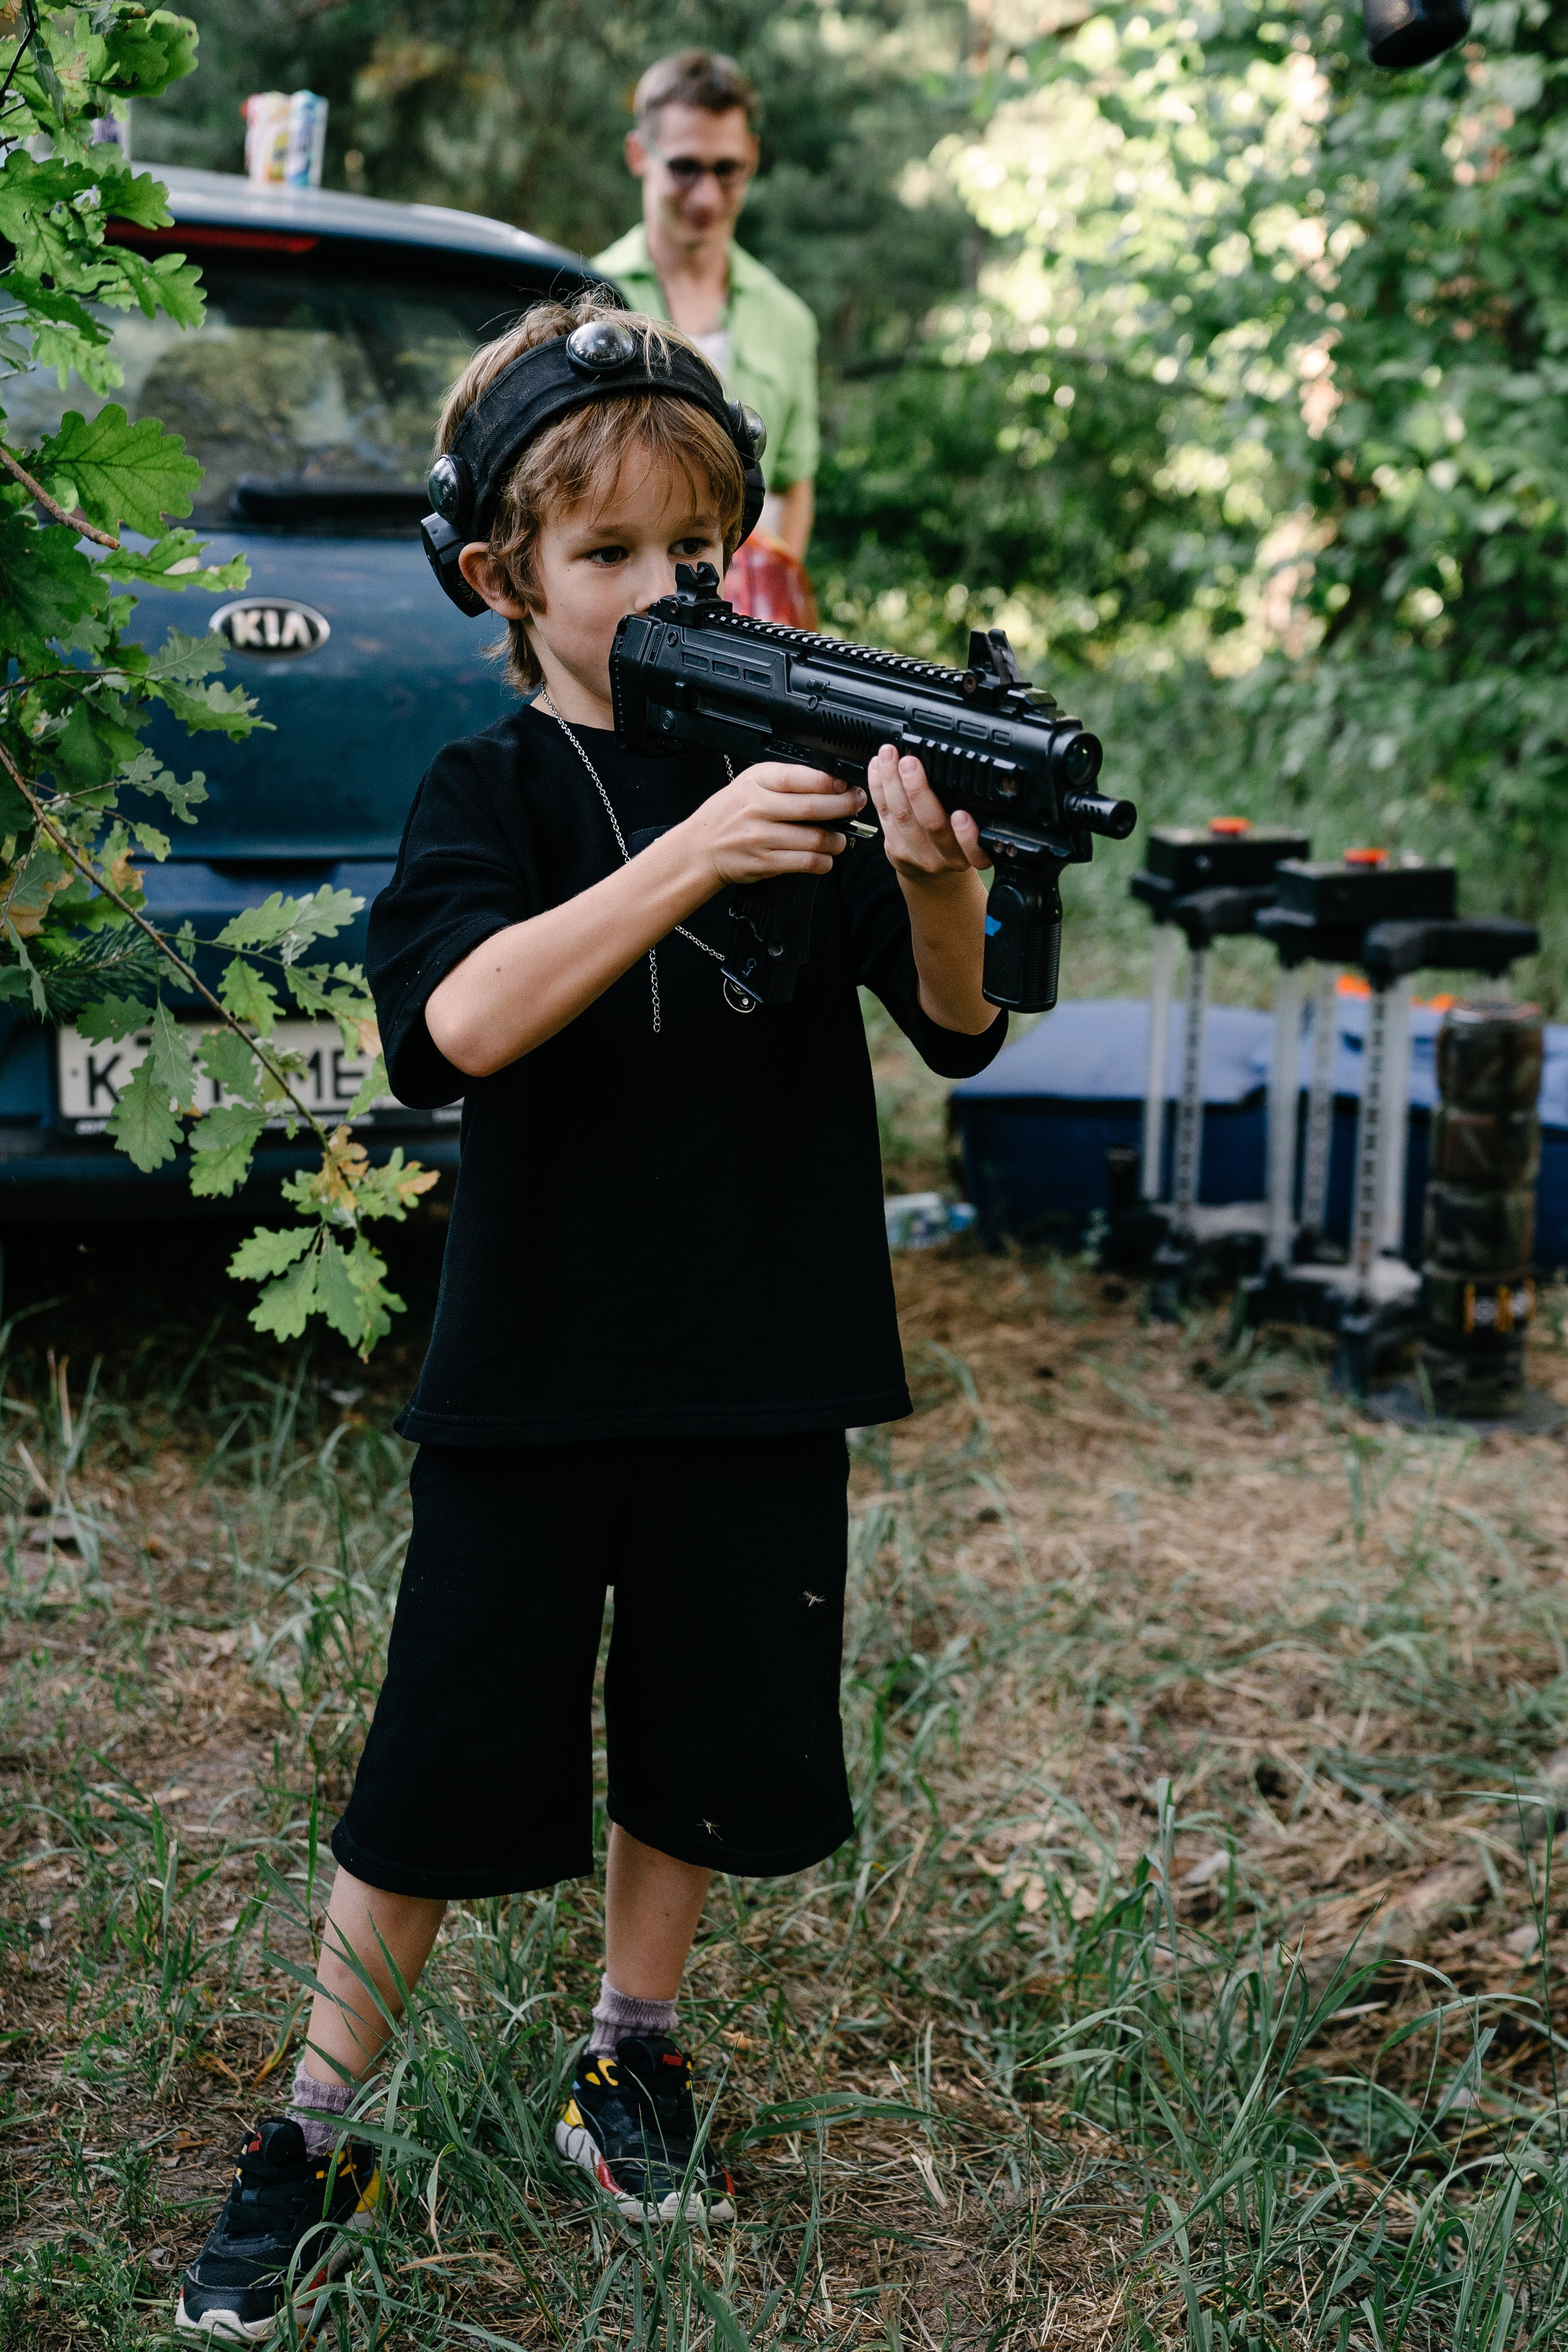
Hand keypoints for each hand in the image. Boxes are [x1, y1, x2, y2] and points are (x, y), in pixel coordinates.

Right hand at [679, 761, 865, 888]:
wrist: (701, 847)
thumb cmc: (730, 813)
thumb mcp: (751, 783)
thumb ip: (785, 781)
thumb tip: (830, 782)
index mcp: (757, 782)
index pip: (798, 778)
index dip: (828, 781)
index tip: (846, 784)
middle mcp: (757, 808)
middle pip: (811, 808)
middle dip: (843, 807)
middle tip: (856, 805)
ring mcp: (760, 837)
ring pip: (813, 839)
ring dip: (836, 840)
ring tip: (840, 838)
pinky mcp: (764, 862)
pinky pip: (803, 862)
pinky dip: (822, 862)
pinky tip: (825, 858)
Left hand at [866, 745, 989, 881]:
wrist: (932, 878)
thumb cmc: (954, 846)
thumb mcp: (969, 838)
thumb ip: (967, 813)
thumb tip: (961, 771)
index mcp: (969, 854)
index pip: (972, 849)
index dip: (967, 836)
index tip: (961, 815)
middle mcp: (944, 857)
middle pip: (931, 824)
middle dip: (918, 790)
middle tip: (910, 763)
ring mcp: (916, 855)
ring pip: (902, 816)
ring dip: (892, 781)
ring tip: (889, 756)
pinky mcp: (894, 850)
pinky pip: (883, 814)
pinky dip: (878, 787)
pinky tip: (878, 767)